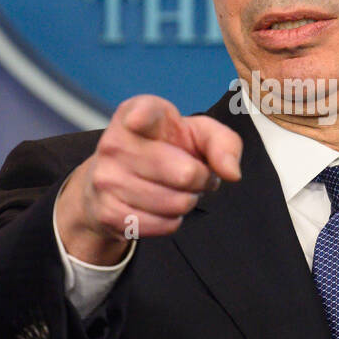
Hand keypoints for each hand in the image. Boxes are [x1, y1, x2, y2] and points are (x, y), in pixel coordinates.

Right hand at [54, 95, 242, 264]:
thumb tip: (231, 173)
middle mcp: (114, 143)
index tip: (138, 121)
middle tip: (194, 174)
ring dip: (188, 201)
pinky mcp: (108, 212)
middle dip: (201, 179)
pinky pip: (163, 225)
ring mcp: (106, 179)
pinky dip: (173, 221)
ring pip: (176, 203)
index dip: (141, 118)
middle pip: (184, 173)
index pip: (139, 114)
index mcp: (135, 113)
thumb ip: (224, 143)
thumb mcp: (198, 134)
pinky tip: (163, 207)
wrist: (118, 180)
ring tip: (178, 189)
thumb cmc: (165, 149)